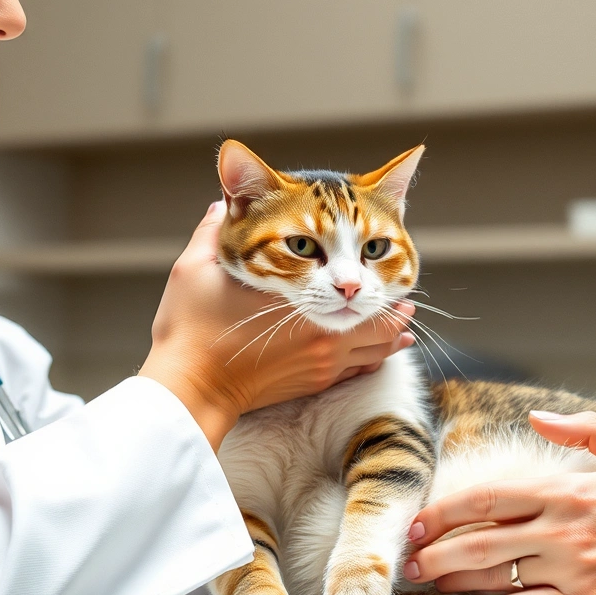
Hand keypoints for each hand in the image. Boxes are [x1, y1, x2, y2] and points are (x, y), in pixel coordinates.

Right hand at [139, 201, 415, 448]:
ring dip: (391, 331)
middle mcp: (321, 335)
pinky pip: (359, 369)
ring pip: (375, 347)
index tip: (382, 250)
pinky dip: (377, 356)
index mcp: (301, 301)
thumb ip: (213, 231)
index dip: (373, 268)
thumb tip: (220, 204)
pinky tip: (387, 351)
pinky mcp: (312, 384)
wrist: (190, 390)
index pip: (353, 283)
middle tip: (404, 292)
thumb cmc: (191, 331)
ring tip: (405, 317)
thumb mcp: (197, 269)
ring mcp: (320, 363)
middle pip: (377, 319)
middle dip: (391, 304)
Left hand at [401, 410, 595, 594]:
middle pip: (484, 540)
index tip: (420, 517)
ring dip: (458, 579)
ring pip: (501, 577)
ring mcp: (579, 571)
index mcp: (574, 488)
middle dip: (438, 548)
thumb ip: (583, 429)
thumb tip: (537, 415)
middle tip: (408, 554)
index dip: (448, 509)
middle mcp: (569, 530)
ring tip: (428, 580)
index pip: (494, 496)